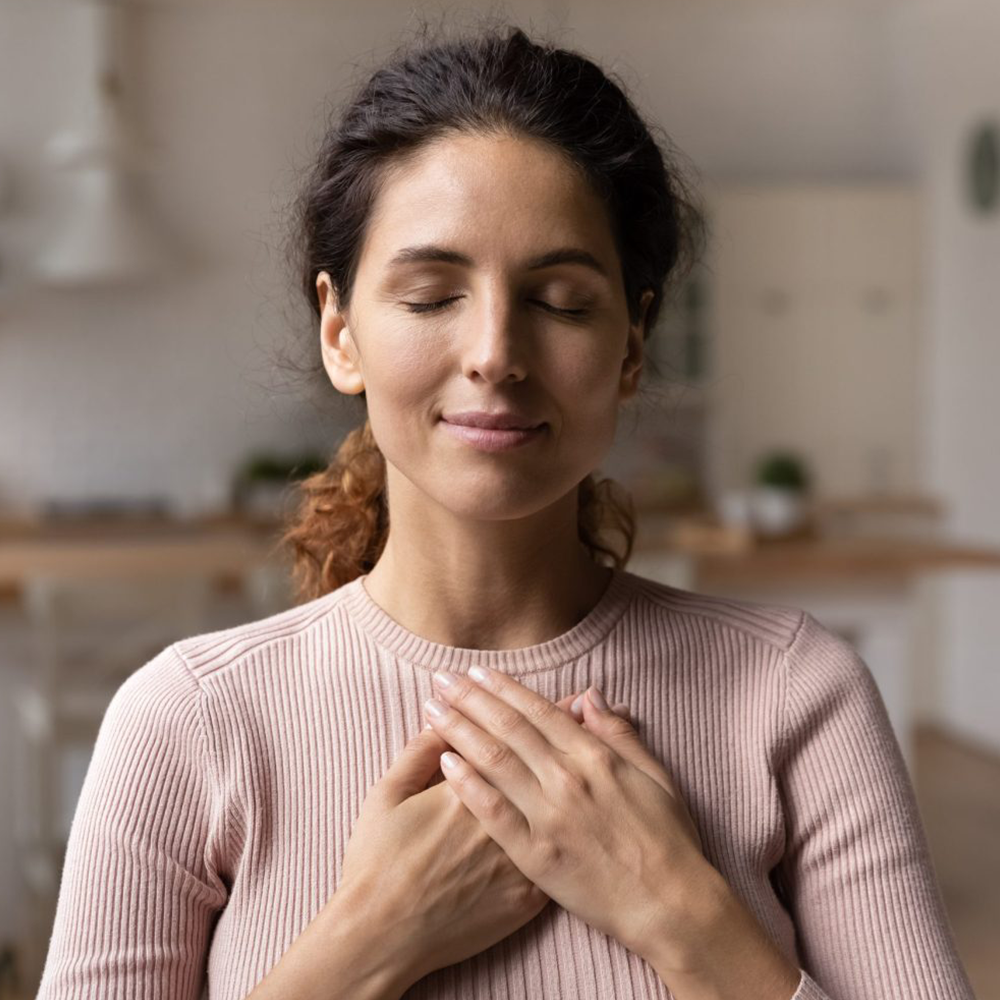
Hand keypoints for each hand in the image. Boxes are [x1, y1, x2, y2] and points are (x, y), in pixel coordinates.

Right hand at [335, 687, 633, 986]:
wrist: (384, 937)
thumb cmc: (377, 863)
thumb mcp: (386, 795)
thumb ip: (417, 753)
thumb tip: (442, 719)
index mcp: (470, 787)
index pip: (514, 738)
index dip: (539, 713)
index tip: (562, 694)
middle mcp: (502, 819)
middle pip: (545, 765)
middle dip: (569, 732)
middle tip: (586, 702)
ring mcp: (519, 859)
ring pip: (562, 807)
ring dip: (580, 772)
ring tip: (599, 745)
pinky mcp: (527, 896)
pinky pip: (562, 857)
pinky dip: (579, 826)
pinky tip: (588, 807)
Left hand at [423, 667, 709, 964]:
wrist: (670, 905)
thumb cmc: (668, 839)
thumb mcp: (654, 774)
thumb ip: (617, 733)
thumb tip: (590, 695)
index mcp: (595, 757)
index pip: (538, 711)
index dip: (504, 688)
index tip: (476, 672)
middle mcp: (567, 779)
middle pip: (508, 728)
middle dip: (470, 699)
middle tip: (441, 679)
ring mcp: (549, 816)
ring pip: (494, 761)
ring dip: (459, 730)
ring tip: (432, 709)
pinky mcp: (535, 855)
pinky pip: (493, 813)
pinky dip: (468, 785)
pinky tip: (445, 764)